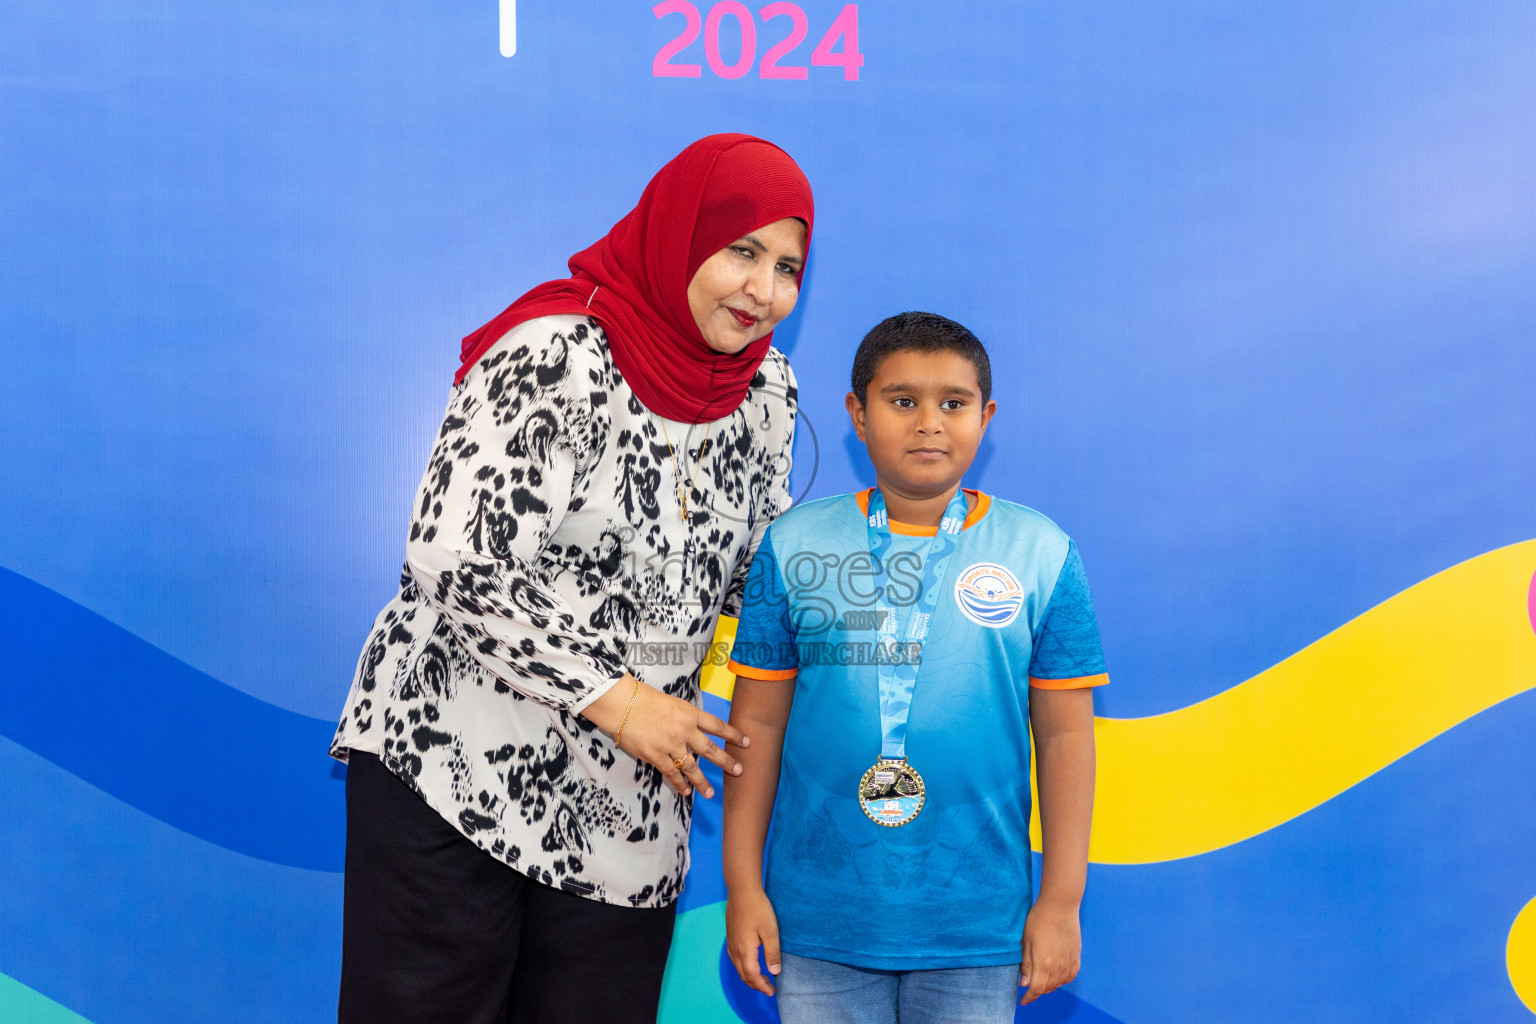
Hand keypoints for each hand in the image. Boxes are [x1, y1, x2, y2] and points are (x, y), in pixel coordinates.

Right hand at [582, 675, 748, 796]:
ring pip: (691, 767)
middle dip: (726, 762)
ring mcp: (670, 745)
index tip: (747, 742)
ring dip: (702, 782)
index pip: (718, 726)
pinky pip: (671, 773)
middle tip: (738, 771)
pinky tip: (686, 791)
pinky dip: (679, 783)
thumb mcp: (673, 703)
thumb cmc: (645, 699)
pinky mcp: (656, 756)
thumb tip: (693, 730)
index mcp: (690, 714)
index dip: (733, 735)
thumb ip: (685, 717)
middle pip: (710, 750)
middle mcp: (684, 731)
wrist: (622, 705)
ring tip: (710, 793)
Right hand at [726, 888, 781, 994]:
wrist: (742, 890)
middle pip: (743, 975)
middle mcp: (735, 950)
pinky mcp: (730, 937)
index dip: (762, 986)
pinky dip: (743, 968)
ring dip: (749, 977)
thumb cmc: (758, 909)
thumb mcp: (770, 931)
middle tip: (769, 988)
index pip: (752, 976)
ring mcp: (731, 943)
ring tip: (762, 978)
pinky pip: (735, 959)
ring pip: (738, 968)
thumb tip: (774, 972)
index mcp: (745, 950)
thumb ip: (772, 953)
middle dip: (756, 985)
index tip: (772, 991)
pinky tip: (751, 963)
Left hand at [1019, 899, 1080, 1004]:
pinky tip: (1057, 975)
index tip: (1023, 1000)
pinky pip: (1071, 975)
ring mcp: (1069, 961)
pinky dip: (1063, 980)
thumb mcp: (1026, 941)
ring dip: (1050, 986)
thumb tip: (1024, 983)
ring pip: (1060, 983)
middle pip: (1048, 988)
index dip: (1029, 997)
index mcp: (1044, 964)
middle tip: (1029, 986)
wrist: (1059, 905)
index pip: (1036, 989)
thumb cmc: (1038, 920)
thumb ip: (1026, 964)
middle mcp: (1058, 966)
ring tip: (1041, 980)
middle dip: (1037, 991)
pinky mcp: (1076, 955)